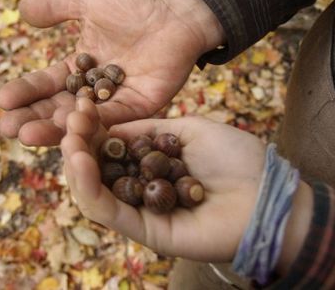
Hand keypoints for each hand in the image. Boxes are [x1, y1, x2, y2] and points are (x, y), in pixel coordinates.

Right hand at [0, 0, 224, 145]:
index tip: (2, 100)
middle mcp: (92, 89)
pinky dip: (91, 123)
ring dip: (55, 128)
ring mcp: (115, 101)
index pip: (46, 84)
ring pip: (81, 119)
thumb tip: (21, 9)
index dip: (25, 92)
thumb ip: (57, 8)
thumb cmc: (135, 7)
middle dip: (32, 117)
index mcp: (78, 67)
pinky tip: (69, 129)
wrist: (175, 16)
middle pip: (58, 107)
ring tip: (27, 135)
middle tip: (7, 128)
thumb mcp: (88, 2)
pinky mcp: (138, 108)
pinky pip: (112, 117)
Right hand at [61, 98, 266, 261]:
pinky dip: (88, 187)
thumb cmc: (234, 159)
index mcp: (149, 163)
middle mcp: (139, 186)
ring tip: (69, 139)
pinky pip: (108, 211)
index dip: (91, 126)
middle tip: (68, 120)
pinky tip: (78, 161)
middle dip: (77, 142)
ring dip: (75, 163)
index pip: (109, 145)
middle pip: (95, 168)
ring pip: (93, 190)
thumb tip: (111, 125)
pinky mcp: (143, 230)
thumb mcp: (187, 129)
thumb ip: (147, 128)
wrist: (265, 194)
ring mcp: (139, 210)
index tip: (80, 104)